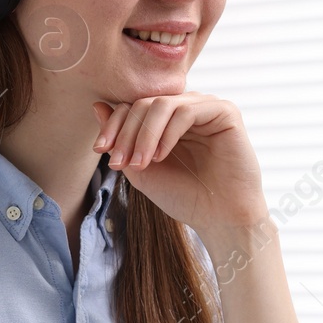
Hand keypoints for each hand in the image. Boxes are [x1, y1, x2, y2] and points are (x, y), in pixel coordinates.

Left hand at [91, 94, 265, 235]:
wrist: (221, 219)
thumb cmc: (185, 197)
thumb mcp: (142, 170)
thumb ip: (122, 141)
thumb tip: (97, 105)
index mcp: (168, 121)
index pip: (133, 107)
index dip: (114, 125)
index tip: (101, 151)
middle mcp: (187, 108)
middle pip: (144, 103)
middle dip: (127, 133)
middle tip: (120, 163)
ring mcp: (206, 108)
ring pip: (163, 104)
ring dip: (144, 134)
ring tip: (141, 163)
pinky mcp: (225, 112)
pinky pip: (187, 110)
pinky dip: (168, 132)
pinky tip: (161, 156)